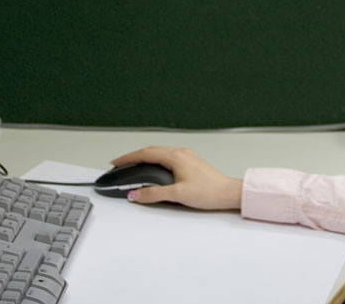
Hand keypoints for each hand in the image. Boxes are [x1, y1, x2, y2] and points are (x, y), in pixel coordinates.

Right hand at [110, 146, 242, 209]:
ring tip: (133, 165)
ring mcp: (186, 156)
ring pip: (159, 153)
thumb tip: (136, 194)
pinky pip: (167, 156)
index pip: (145, 154)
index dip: (128, 158)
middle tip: (120, 164)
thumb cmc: (209, 192)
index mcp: (175, 157)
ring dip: (144, 157)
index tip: (116, 162)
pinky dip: (155, 160)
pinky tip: (154, 167)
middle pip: (151, 151)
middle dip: (133, 157)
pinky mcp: (190, 162)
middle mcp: (180, 153)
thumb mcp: (177, 194)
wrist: (228, 193)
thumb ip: (153, 193)